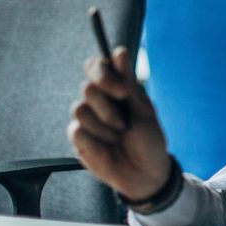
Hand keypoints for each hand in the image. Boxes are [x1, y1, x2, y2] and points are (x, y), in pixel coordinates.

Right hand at [67, 47, 170, 199]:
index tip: (122, 91)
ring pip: (79, 110)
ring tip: (119, 137)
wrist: (146, 173)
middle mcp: (98, 101)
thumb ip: (128, 82)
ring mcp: (86, 120)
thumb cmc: (149, 139)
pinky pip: (77, 132)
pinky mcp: (78, 140)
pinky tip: (108, 149)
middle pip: (87, 88)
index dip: (103, 73)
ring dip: (104, 127)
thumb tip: (119, 52)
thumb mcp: (143, 110)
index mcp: (115, 88)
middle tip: (124, 124)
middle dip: (108, 108)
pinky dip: (97, 142)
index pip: (95, 66)